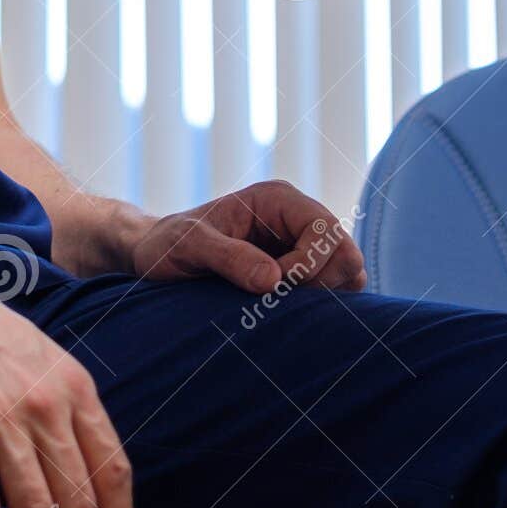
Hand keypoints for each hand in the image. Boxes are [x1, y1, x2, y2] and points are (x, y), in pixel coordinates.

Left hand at [131, 179, 366, 294]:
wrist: (158, 254)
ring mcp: (303, 243)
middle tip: (277, 296)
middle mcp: (297, 217)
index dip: (308, 263)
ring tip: (278, 302)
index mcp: (276, 198)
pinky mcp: (303, 270)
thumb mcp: (188, 245)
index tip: (273, 284)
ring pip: (347, 273)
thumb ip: (227, 257)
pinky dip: (320, 304)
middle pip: (346, 253)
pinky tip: (283, 308)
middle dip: (319, 282)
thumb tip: (274, 280)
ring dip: (321, 296)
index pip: (325, 230)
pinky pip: (335, 290)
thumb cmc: (169, 243)